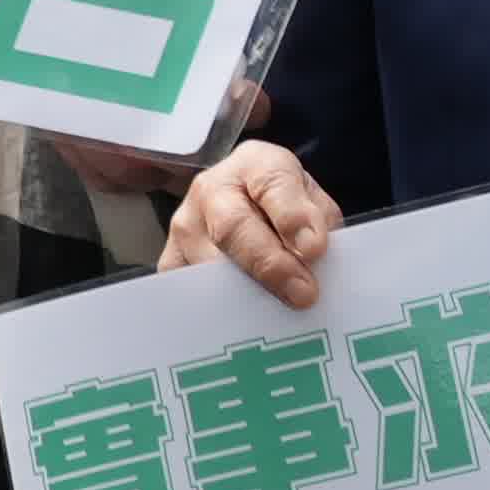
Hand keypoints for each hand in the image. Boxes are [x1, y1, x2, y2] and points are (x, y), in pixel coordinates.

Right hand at [163, 140, 347, 311]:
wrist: (245, 206)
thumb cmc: (284, 207)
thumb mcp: (312, 202)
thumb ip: (318, 222)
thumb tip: (310, 254)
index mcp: (256, 165)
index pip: (272, 184)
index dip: (293, 217)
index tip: (315, 248)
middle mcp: (211, 189)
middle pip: (233, 228)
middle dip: (271, 265)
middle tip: (303, 294)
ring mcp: (184, 226)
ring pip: (209, 266)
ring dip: (246, 295)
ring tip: (278, 315)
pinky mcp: (171, 261)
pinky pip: (189, 292)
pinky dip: (217, 311)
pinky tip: (244, 325)